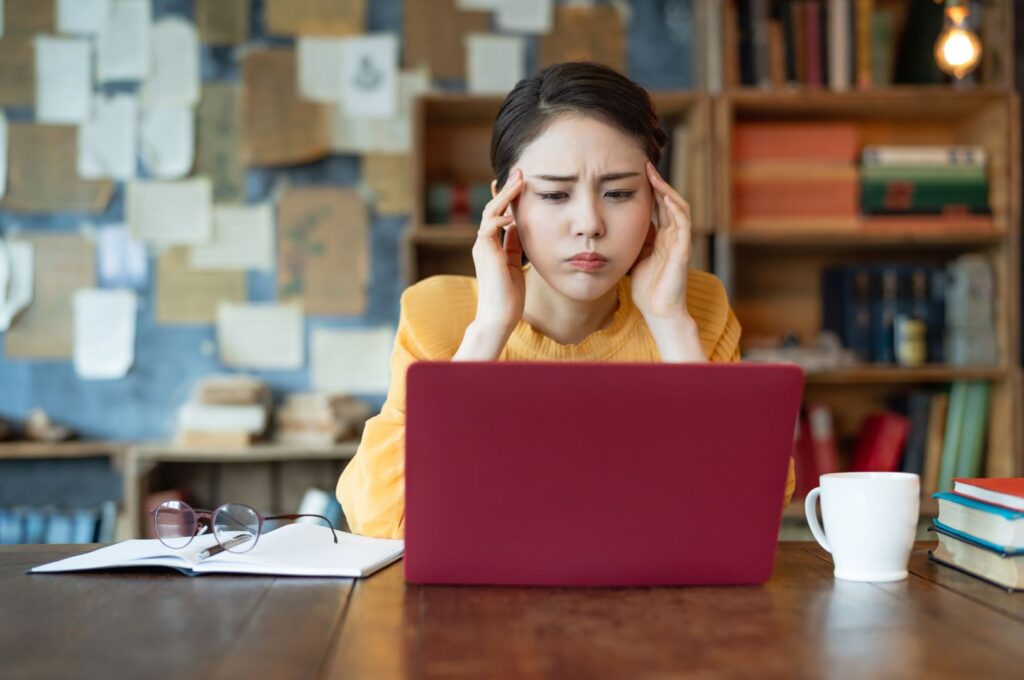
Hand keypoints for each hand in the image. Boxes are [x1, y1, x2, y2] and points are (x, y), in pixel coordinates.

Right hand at [469, 168, 525, 338]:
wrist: (498, 317)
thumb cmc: (509, 296)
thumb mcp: (515, 264)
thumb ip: (514, 245)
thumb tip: (519, 227)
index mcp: (490, 245)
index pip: (497, 214)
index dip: (506, 197)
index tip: (518, 181)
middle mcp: (483, 243)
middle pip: (492, 208)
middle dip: (506, 189)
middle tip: (520, 172)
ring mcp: (482, 247)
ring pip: (489, 213)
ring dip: (505, 196)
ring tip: (519, 181)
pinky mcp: (485, 254)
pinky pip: (489, 228)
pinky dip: (500, 219)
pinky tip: (513, 214)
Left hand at [630, 162, 691, 321]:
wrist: (659, 312)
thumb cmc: (646, 289)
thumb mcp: (634, 258)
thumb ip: (630, 241)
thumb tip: (613, 227)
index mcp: (662, 238)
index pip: (657, 206)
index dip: (649, 190)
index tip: (635, 173)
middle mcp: (673, 236)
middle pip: (668, 202)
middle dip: (658, 183)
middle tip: (645, 164)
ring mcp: (680, 242)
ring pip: (678, 207)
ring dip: (666, 190)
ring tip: (654, 175)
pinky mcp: (683, 250)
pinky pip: (683, 223)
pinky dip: (675, 208)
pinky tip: (665, 196)